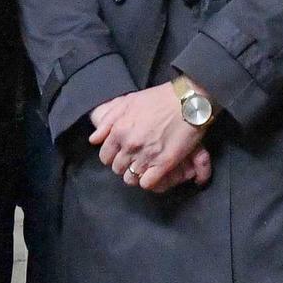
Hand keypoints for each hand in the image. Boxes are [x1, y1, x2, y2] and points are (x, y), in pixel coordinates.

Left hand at [88, 82, 207, 191]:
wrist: (188, 102)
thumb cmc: (159, 98)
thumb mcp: (128, 101)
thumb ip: (107, 121)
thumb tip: (94, 140)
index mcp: (119, 130)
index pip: (105, 156)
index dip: (112, 156)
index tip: (121, 153)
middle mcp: (130, 145)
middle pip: (117, 168)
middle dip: (124, 164)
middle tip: (135, 158)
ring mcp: (146, 155)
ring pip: (130, 178)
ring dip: (135, 174)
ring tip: (144, 166)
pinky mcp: (164, 163)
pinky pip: (147, 183)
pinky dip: (149, 180)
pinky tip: (153, 172)